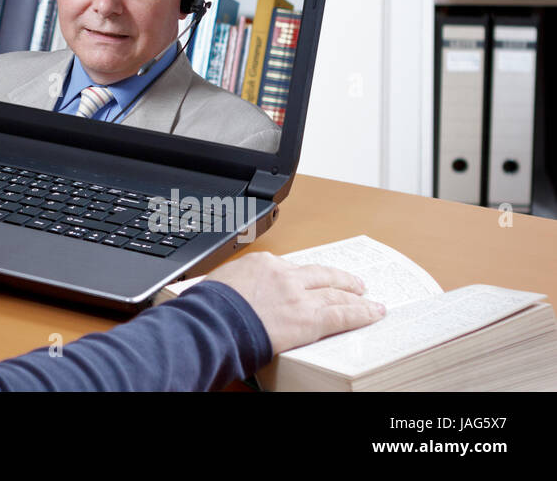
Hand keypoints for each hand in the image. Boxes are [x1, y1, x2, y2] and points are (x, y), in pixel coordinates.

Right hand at [204, 251, 386, 355]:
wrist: (213, 321)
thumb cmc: (210, 306)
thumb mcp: (219, 281)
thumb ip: (237, 283)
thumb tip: (232, 290)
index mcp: (263, 263)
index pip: (292, 268)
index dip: (306, 278)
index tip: (310, 281)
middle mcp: (285, 275)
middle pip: (321, 275)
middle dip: (340, 280)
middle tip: (354, 284)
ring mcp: (300, 296)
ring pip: (336, 293)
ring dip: (356, 296)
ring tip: (368, 300)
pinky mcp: (310, 319)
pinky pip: (343, 315)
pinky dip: (362, 314)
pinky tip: (374, 313)